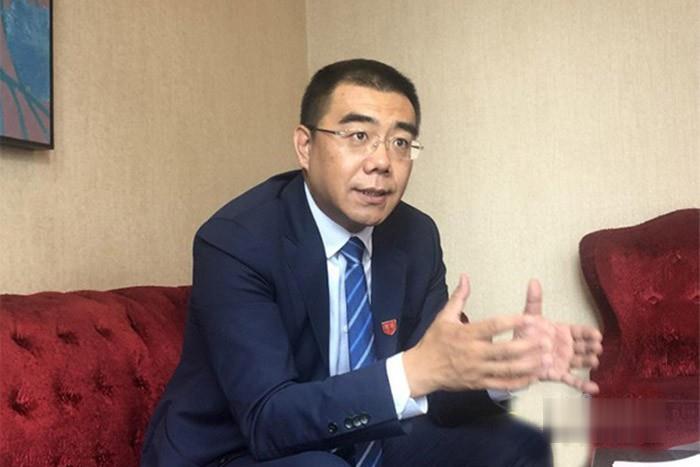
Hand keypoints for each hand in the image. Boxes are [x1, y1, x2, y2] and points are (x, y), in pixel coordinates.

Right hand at [403, 274, 545, 397]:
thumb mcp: (444, 317)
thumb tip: (465, 277)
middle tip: (546, 340)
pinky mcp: (479, 383)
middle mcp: (474, 353)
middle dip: (527, 346)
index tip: (529, 318)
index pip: (493, 326)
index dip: (512, 322)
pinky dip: (519, 382)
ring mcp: (477, 370)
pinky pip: (502, 384)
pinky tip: (533, 377)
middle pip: (504, 350)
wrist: (422, 369)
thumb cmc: (434, 342)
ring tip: (546, 359)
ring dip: (529, 365)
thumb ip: (459, 297)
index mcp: (467, 334)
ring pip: (507, 369)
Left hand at [516, 279, 602, 393]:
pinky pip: (572, 380)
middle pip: (583, 346)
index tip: (596, 334)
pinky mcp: (558, 374)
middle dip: (591, 347)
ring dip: (588, 362)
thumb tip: (533, 281)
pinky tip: (595, 389)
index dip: (588, 333)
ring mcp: (564, 360)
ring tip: (594, 362)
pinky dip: (583, 385)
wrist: (514, 352)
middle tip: (597, 347)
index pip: (580, 331)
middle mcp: (567, 346)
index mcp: (563, 332)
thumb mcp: (530, 316)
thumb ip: (534, 300)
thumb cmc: (526, 333)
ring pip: (580, 362)